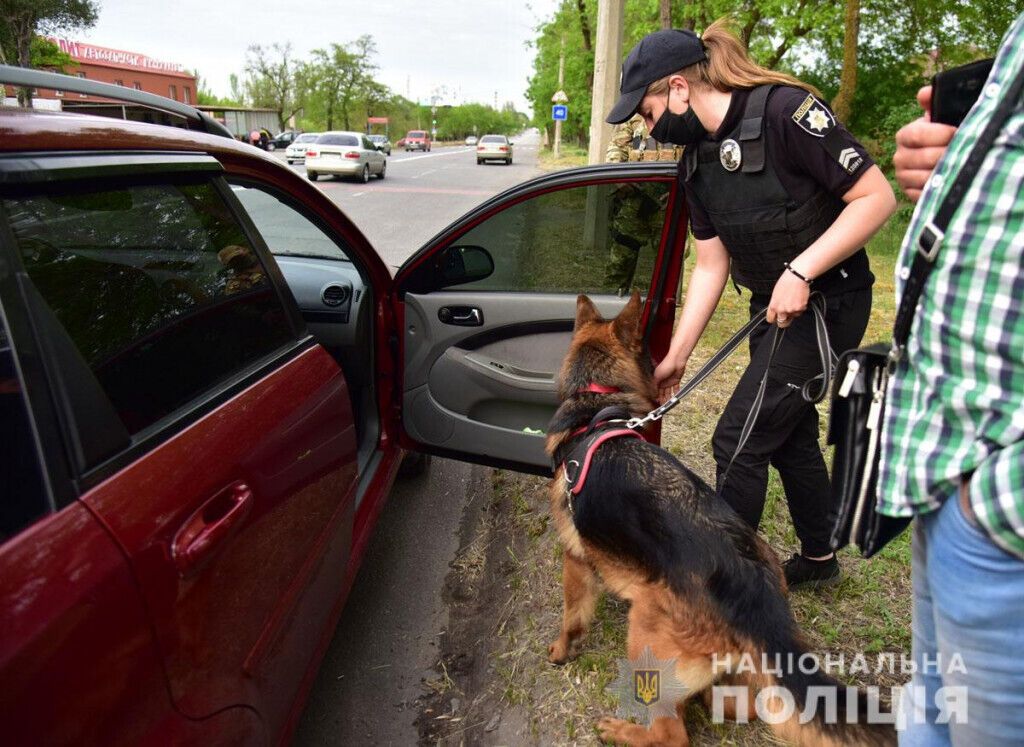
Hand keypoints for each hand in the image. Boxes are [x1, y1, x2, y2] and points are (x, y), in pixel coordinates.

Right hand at [653, 353, 686, 403]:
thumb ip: (654, 386)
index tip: (657, 402)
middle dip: (662, 399)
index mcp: (657, 380)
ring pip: (668, 392)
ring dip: (668, 397)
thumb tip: (653, 394)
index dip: (656, 396)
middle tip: (663, 405)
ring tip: (669, 403)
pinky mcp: (676, 380)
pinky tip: (676, 397)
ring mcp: (669, 381)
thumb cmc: (665, 366)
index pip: (656, 390)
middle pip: (662, 392)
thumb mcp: (657, 377)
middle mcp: (662, 381)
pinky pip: (676, 388)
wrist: (676, 361)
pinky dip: (676, 392)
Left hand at [767, 270, 809, 328]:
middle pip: (782, 323)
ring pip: (793, 316)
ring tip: (794, 300)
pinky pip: (800, 311)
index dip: (774, 319)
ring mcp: (791, 310)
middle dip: (784, 320)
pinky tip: (799, 298)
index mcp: (773, 306)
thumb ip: (775, 304)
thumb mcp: (775, 294)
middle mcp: (781, 310)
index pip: (770, 319)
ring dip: (794, 311)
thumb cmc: (786, 282)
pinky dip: (801, 307)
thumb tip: (777, 310)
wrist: (797, 277)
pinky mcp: (800, 308)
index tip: (776, 318)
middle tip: (787, 315)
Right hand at [893, 86, 956, 202]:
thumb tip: (924, 93)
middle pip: (924, 157)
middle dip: (948, 154)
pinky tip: (950, 181)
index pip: (917, 134)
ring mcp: (903, 177)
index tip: (957, 132)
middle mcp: (899, 157)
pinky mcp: (910, 194)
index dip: (940, 133)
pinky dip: (940, 188)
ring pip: (927, 177)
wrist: (938, 161)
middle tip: (965, 152)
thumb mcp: (939, 117)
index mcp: (905, 135)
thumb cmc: (942, 135)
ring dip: (947, 172)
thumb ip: (933, 102)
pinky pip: (925, 194)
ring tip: (961, 166)